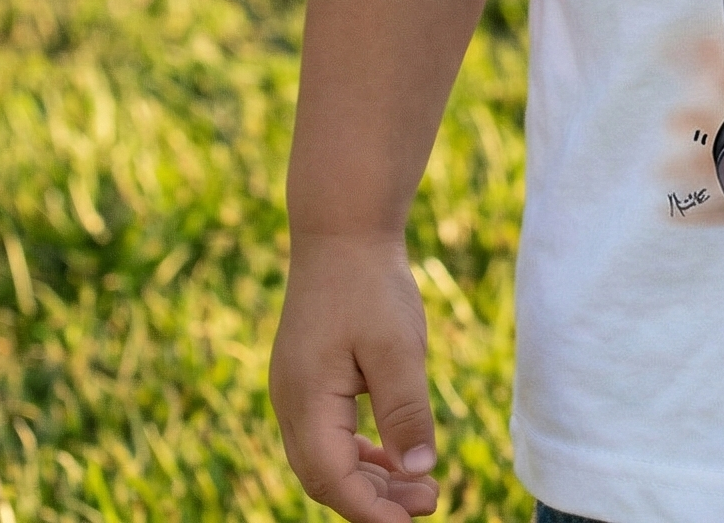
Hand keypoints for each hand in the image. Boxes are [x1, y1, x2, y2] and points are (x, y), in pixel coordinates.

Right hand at [270, 233, 440, 520]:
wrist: (343, 229)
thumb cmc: (370, 284)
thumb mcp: (397, 347)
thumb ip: (405, 410)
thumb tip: (420, 472)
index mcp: (305, 400)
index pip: (332, 479)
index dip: (370, 509)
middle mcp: (291, 402)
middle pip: (325, 477)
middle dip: (375, 499)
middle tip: (431, 502)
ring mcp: (296, 389)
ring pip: (326, 457)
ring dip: (371, 477)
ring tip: (422, 488)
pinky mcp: (309, 376)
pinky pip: (329, 433)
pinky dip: (360, 452)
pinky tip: (395, 455)